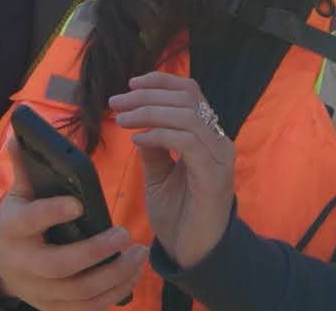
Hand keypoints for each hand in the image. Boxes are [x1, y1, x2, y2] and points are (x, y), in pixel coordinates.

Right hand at [0, 138, 145, 310]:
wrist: (2, 266)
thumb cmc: (21, 222)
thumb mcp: (18, 195)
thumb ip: (26, 168)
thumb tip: (21, 135)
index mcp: (14, 230)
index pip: (31, 221)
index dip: (52, 212)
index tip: (78, 203)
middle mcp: (24, 265)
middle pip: (60, 266)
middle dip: (96, 251)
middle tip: (124, 233)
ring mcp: (40, 292)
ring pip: (80, 292)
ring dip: (115, 274)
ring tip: (139, 252)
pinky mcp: (55, 308)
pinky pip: (89, 309)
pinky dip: (115, 293)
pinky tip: (133, 274)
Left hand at [109, 72, 234, 267]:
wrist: (194, 254)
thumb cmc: (178, 216)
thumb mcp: (159, 177)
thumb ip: (154, 150)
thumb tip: (138, 128)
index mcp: (206, 137)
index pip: (190, 92)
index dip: (161, 82)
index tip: (130, 85)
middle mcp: (217, 141)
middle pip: (187, 97)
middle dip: (147, 95)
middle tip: (116, 103)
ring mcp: (218, 156)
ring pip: (187, 115)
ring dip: (149, 112)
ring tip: (121, 120)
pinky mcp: (214, 175)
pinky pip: (187, 142)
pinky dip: (159, 135)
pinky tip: (137, 141)